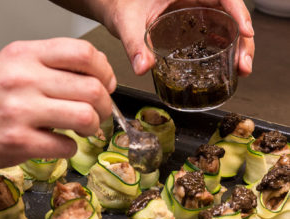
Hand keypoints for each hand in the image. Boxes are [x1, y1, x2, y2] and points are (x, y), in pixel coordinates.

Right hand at [0, 38, 114, 169]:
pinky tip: (59, 144)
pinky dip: (70, 148)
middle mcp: (24, 78)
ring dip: (93, 127)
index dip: (105, 71)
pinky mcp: (18, 141)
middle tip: (99, 113)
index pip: (84, 53)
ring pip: (85, 116)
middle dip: (104, 106)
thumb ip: (49, 66)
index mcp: (25, 54)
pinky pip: (66, 145)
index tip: (105, 84)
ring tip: (84, 130)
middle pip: (92, 88)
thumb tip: (92, 80)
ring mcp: (20, 110)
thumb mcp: (11, 65)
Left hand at [99, 0, 253, 75]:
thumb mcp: (128, 22)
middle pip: (231, 13)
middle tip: (242, 64)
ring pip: (227, 23)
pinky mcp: (192, 22)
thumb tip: (142, 66)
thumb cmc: (121, 6)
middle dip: (243, 38)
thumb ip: (134, 44)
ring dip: (238, 46)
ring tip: (239, 69)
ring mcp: (196, 9)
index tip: (246, 32)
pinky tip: (227, 64)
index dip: (239, 12)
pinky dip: (224, 47)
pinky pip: (215, 31)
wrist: (115, 9)